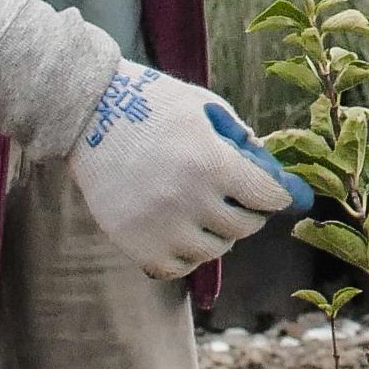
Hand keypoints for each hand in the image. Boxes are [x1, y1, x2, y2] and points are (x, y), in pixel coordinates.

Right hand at [65, 68, 310, 282]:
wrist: (86, 111)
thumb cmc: (151, 102)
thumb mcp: (204, 106)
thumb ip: (240, 138)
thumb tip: (269, 172)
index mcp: (211, 162)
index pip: (268, 196)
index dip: (281, 195)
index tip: (282, 195)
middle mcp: (189, 199)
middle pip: (244, 226)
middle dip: (251, 211)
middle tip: (242, 201)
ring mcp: (160, 225)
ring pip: (213, 250)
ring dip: (219, 234)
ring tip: (207, 213)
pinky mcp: (134, 242)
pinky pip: (177, 266)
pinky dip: (186, 255)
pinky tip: (183, 233)